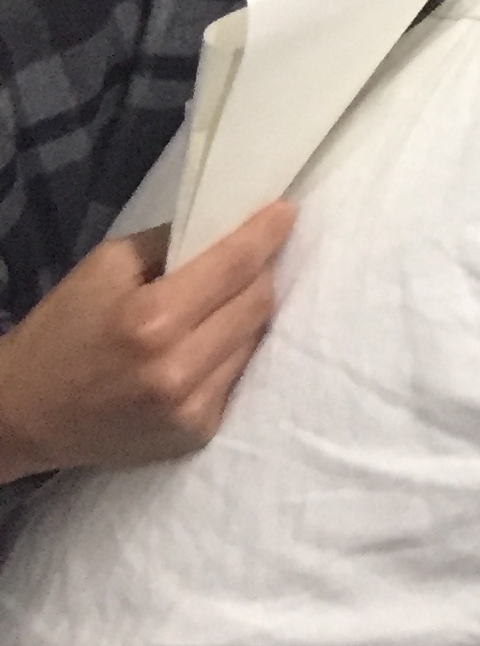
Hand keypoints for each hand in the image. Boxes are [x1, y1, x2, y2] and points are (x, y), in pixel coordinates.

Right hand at [0, 202, 294, 481]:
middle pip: (258, 302)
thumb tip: (230, 227)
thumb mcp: (103, 268)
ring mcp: (191, 409)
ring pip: (255, 339)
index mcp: (151, 321)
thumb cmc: (61, 332)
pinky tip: (207, 343)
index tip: (287, 211)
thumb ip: (171, 243)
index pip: (235, 266)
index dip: (267, 234)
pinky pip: (237, 376)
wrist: (21, 416)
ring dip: (248, 313)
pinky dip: (232, 351)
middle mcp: (178, 369)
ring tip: (224, 301)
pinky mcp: (196, 434)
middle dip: (261, 272)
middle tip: (253, 256)